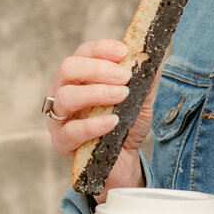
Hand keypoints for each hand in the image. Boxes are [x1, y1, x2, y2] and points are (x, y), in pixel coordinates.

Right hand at [45, 39, 150, 195]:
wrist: (124, 164)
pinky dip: (93, 124)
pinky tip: (113, 122)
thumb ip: (144, 83)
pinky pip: (71, 131)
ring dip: (97, 92)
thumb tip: (154, 61)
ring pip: (65, 97)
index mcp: (80, 78)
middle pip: (68, 68)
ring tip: (122, 96)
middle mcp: (63, 92)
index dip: (101, 49)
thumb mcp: (140, 102)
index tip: (124, 51)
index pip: (82, 53)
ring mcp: (59, 118)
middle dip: (98, 68)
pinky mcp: (62, 143)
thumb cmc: (125, 128)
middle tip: (124, 76)